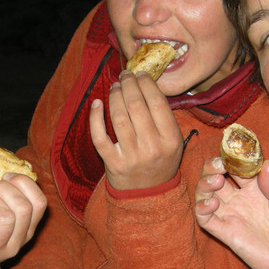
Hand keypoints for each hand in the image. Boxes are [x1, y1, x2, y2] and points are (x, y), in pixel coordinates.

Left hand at [89, 71, 183, 189]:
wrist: (148, 194)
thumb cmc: (160, 161)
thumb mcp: (172, 142)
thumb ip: (164, 117)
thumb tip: (145, 84)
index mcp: (171, 140)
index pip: (157, 103)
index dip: (146, 83)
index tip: (140, 74)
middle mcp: (152, 148)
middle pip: (136, 106)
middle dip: (129, 85)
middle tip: (125, 76)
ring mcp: (131, 156)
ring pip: (118, 117)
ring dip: (114, 96)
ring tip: (115, 87)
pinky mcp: (112, 163)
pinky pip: (99, 136)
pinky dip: (95, 118)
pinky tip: (96, 103)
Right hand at [196, 157, 268, 268]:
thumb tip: (265, 164)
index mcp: (259, 187)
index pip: (238, 165)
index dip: (233, 156)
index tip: (233, 150)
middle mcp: (242, 198)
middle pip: (217, 176)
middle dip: (213, 166)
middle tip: (219, 166)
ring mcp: (233, 215)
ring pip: (207, 193)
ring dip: (204, 184)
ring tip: (215, 181)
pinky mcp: (227, 233)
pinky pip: (205, 219)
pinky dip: (201, 208)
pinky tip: (212, 203)